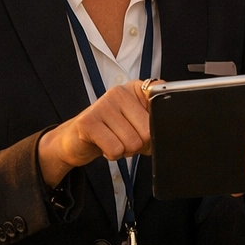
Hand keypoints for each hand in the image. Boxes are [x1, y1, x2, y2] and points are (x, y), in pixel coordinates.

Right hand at [38, 80, 157, 187]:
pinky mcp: (88, 122)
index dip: (157, 125)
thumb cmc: (110, 131)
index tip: (145, 127)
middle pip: (148, 131)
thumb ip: (154, 120)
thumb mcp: (137, 124)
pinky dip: (112, 155)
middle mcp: (119, 92)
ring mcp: (102, 105)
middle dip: (139, 144)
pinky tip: (103, 145)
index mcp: (135, 89)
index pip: (161, 102)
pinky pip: (116, 149)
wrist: (76, 138)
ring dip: (124, 151)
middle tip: (124, 138)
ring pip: (132, 142)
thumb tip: (168, 128)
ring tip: (112, 141)